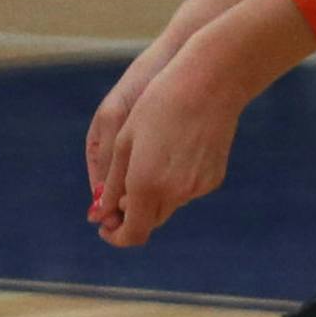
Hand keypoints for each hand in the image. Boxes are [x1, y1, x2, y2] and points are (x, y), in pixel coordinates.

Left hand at [88, 0, 315, 247]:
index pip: (131, 234)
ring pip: (168, 205)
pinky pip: (188, 191)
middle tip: (122, 189)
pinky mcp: (213, 178)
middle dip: (133, 212)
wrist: (211, 81)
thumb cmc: (160, 103)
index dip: (116, 235)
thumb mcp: (125, 141)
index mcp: (145, 184)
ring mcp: (197, 187)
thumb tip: (101, 214)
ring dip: (154, 194)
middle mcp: (173, 193)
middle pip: (149, 222)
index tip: (106, 224)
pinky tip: (177, 149)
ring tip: (152, 154)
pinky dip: (176, 182)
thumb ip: (112, 183)